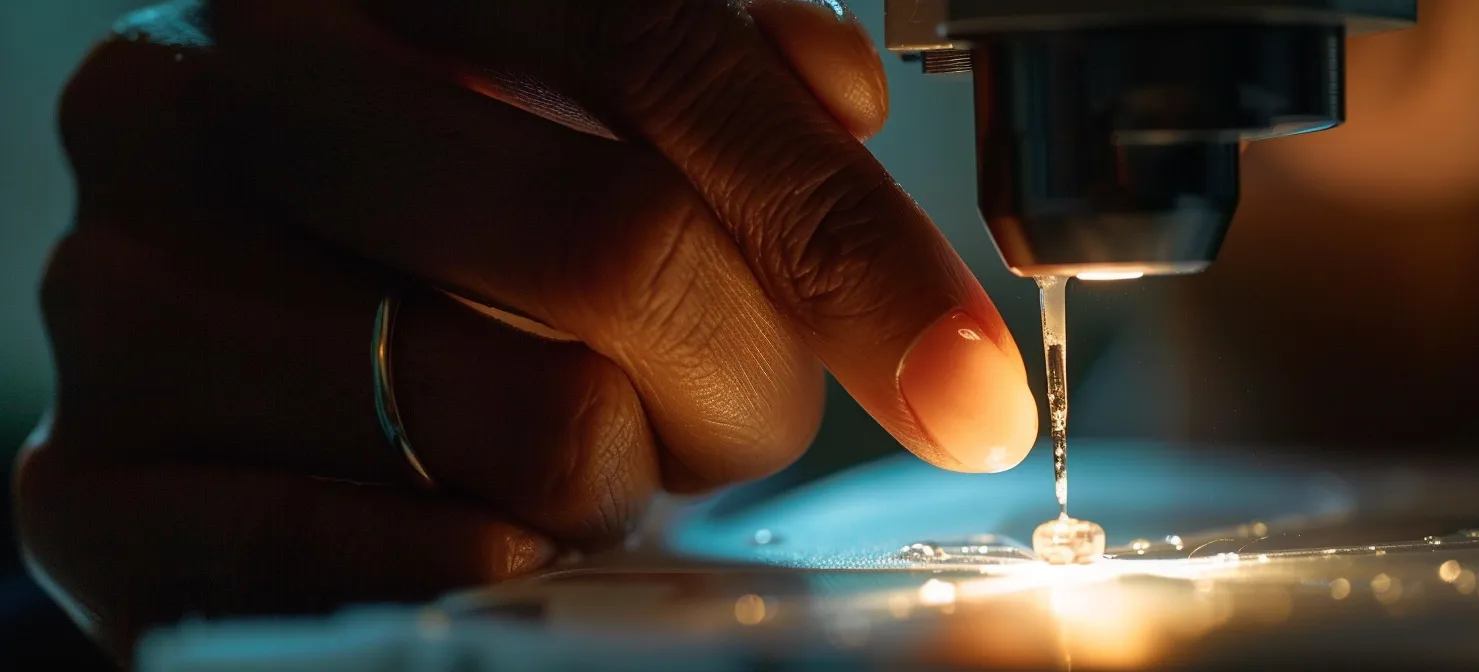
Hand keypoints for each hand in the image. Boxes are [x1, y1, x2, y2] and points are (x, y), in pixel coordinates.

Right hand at [18, 0, 1035, 654]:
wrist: (224, 349)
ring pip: (515, 414)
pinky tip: (494, 525)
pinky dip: (485, 560)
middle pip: (605, 235)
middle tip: (733, 412)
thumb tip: (843, 102)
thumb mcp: (553, 97)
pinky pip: (360, 554)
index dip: (838, 223)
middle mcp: (201, 100)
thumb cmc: (417, 218)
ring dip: (611, 472)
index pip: (651, 45)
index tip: (966, 385)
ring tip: (565, 444)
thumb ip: (705, 81)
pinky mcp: (90, 487)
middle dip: (740, 371)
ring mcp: (125, 296)